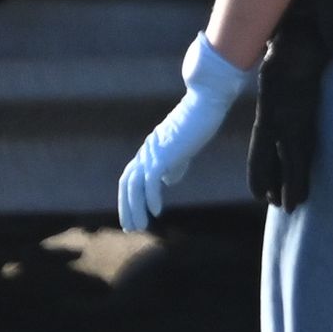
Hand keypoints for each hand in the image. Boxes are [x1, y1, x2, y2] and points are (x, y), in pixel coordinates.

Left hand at [117, 38, 254, 235]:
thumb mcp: (184, 148)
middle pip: (126, 182)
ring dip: (135, 207)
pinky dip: (151, 198)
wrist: (206, 103)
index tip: (132, 218)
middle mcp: (147, 151)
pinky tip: (156, 212)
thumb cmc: (198, 122)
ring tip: (141, 226)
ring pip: (134, 184)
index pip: (130, 177)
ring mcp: (154, 152)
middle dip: (126, 207)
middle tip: (131, 229)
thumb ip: (175, 164)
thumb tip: (167, 181)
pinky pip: (151, 180)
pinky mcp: (164, 153)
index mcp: (150, 151)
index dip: (127, 199)